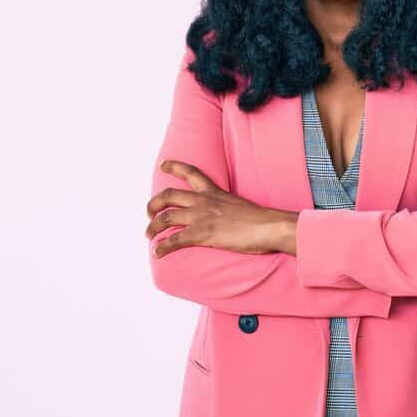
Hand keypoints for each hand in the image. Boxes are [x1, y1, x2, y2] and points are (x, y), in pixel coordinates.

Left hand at [146, 160, 287, 257]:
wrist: (268, 226)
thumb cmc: (260, 219)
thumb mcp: (239, 204)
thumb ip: (226, 206)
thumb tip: (225, 215)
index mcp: (214, 192)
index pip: (191, 172)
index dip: (174, 167)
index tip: (163, 165)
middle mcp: (203, 201)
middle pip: (168, 195)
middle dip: (153, 204)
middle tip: (149, 213)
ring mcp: (201, 217)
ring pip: (166, 217)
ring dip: (153, 227)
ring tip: (149, 235)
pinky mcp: (202, 234)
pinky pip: (175, 240)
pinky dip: (163, 247)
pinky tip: (158, 252)